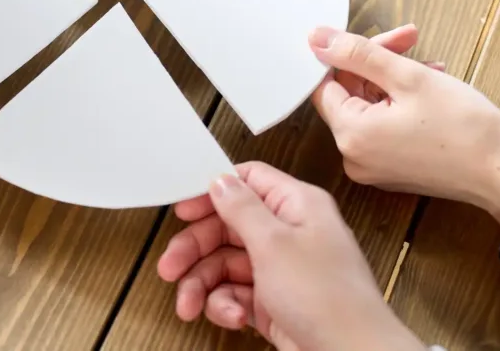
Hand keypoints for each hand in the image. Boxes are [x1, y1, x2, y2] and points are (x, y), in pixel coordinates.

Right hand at [157, 163, 424, 350]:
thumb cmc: (329, 299)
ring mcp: (280, 269)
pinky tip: (231, 317)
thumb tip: (220, 180)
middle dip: (195, 250)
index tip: (182, 210)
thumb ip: (241, 208)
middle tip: (170, 267)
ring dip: (202, 285)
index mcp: (296, 207)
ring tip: (189, 305)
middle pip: (226, 228)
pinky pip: (235, 294)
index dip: (212, 193)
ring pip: (224, 265)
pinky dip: (225, 306)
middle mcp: (288, 234)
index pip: (247, 183)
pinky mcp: (273, 302)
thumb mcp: (274, 244)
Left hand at [310, 26, 499, 229]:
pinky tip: (427, 87)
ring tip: (428, 65)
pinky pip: (382, 127)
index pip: (325, 83)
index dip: (348, 54)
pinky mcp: (391, 169)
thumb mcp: (409, 78)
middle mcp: (353, 156)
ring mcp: (372, 166)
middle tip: (408, 40)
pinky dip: (398, 103)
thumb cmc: (466, 130)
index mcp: (350, 135)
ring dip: (393, 79)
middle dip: (377, 62)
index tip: (373, 38)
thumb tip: (317, 38)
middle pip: (349, 93)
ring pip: (369, 107)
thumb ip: (358, 54)